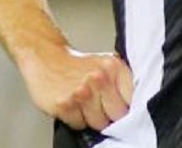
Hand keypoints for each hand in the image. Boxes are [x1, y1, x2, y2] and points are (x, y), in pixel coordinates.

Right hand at [17, 45, 134, 131]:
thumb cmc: (76, 64)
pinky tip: (72, 104)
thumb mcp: (105, 65)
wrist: (45, 56)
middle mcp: (99, 78)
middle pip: (117, 115)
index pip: (133, 99)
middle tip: (98, 102)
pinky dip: (75, 119)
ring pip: (99, 124)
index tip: (120, 104)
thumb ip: (122, 83)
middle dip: (109, 113)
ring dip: (91, 117)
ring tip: (83, 101)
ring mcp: (81, 92)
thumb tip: (137, 108)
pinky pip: (79, 125)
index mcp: (113, 67)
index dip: (127, 105)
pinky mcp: (65, 105)